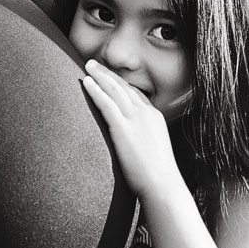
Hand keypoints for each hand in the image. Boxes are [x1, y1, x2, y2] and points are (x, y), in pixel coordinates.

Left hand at [81, 60, 187, 201]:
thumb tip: (136, 142)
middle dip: (108, 74)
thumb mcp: (155, 149)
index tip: (110, 76)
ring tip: (88, 66)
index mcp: (155, 117)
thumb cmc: (158, 175)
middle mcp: (146, 113)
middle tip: (95, 64)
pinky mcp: (122, 128)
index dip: (121, 83)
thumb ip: (145, 139)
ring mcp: (135, 119)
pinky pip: (106, 103)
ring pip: (114, 90)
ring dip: (100, 75)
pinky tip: (86, 82)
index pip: (136, 94)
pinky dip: (95, 90)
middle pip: (124, 87)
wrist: (162, 184)